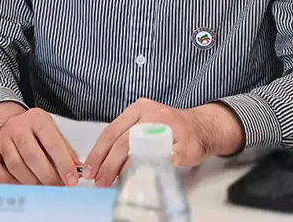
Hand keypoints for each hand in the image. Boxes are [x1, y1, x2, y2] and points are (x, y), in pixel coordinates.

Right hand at [0, 104, 80, 186]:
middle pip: (32, 156)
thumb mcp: (53, 132)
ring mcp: (2, 138)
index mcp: (37, 119)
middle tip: (57, 186)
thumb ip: (65, 149)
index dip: (63, 164)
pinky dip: (8, 181)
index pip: (53, 143)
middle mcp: (17, 126)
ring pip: (15, 165)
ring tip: (43, 187)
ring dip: (31, 181)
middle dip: (48, 176)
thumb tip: (77, 168)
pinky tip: (21, 184)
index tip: (71, 180)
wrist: (10, 122)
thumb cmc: (35, 130)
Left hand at [83, 98, 243, 187]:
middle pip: (123, 142)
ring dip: (125, 171)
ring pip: (141, 151)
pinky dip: (149, 172)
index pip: (111, 131)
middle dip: (108, 165)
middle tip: (101, 181)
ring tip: (117, 183)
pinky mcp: (183, 145)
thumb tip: (100, 162)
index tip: (90, 170)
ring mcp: (170, 128)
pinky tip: (141, 180)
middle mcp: (153, 114)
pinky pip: (162, 161)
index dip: (98, 153)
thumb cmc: (170, 127)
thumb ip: (126, 136)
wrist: (202, 127)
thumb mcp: (144, 121)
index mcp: (139, 108)